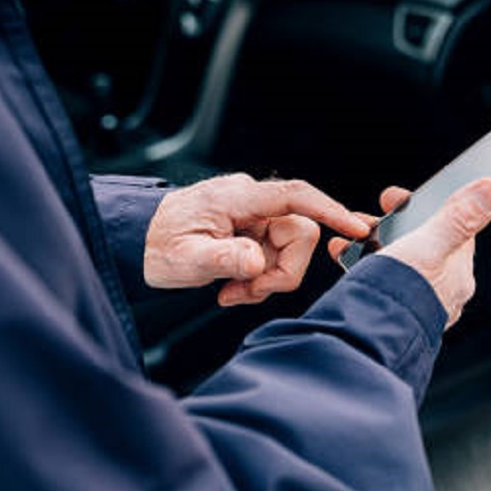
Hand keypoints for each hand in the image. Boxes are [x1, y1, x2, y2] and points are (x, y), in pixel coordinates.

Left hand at [145, 174, 369, 306]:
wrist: (134, 241)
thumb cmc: (154, 243)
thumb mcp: (184, 258)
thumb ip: (224, 259)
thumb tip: (258, 261)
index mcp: (238, 197)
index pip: (296, 196)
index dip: (330, 210)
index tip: (357, 227)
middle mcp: (250, 201)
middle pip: (299, 233)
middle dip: (281, 271)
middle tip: (247, 292)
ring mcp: (252, 216)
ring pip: (287, 250)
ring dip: (266, 279)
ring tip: (231, 293)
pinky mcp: (250, 232)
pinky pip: (272, 255)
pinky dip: (258, 278)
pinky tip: (232, 287)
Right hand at [329, 178, 490, 327]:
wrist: (366, 342)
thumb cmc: (401, 296)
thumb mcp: (430, 244)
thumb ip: (461, 216)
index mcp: (457, 272)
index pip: (452, 227)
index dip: (426, 205)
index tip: (398, 197)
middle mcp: (441, 290)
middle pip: (421, 243)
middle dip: (393, 226)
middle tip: (369, 220)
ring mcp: (415, 302)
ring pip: (397, 261)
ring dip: (373, 245)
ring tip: (352, 240)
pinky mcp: (389, 312)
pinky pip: (377, 280)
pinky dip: (360, 267)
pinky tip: (347, 261)